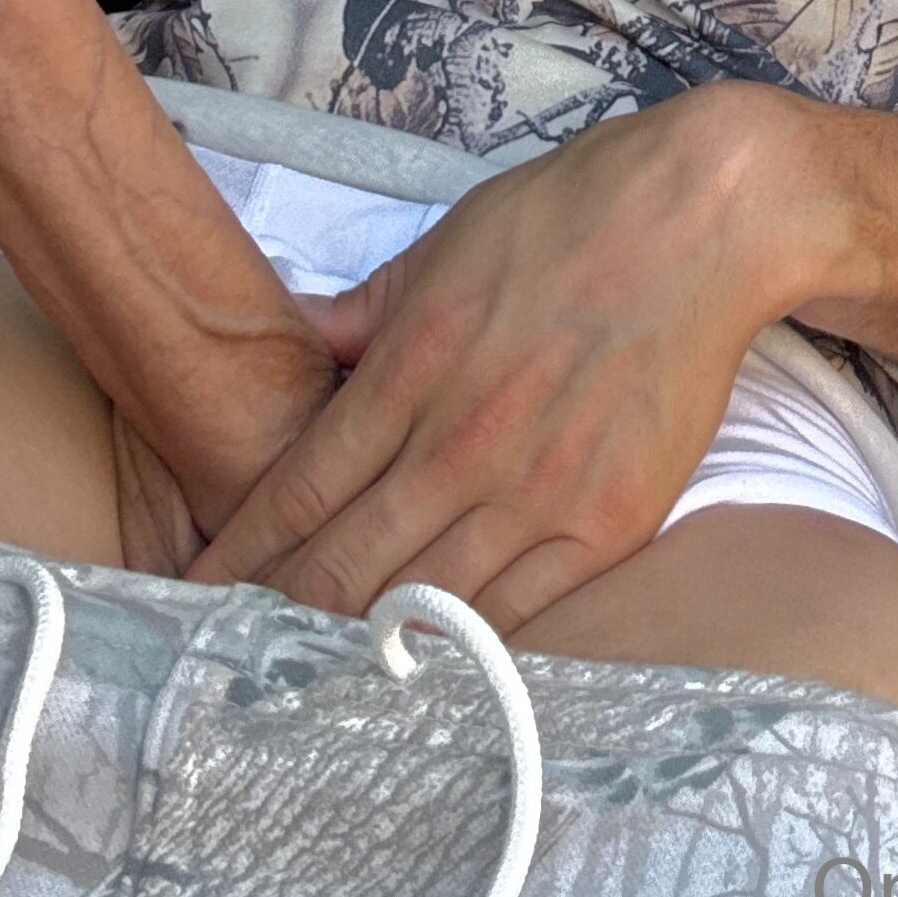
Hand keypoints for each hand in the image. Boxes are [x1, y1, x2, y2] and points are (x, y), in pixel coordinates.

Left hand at [187, 82, 804, 634]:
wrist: (705, 221)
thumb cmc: (571, 215)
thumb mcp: (445, 243)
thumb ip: (364, 312)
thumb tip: (292, 339)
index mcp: (409, 369)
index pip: (294, 492)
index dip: (237, 558)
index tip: (193, 598)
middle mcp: (461, 443)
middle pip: (342, 569)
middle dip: (278, 621)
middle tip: (236, 658)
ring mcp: (537, 492)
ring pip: (423, 606)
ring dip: (361, 648)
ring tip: (314, 681)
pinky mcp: (608, 523)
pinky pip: (518, 614)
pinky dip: (463, 646)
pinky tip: (426, 668)